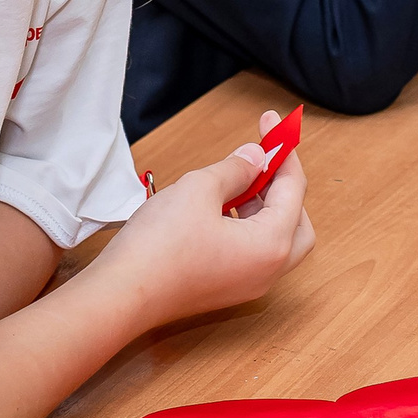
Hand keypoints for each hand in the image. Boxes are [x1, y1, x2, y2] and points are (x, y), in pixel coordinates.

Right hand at [91, 110, 314, 330]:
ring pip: (273, 238)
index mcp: (271, 246)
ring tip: (235, 177)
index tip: (273, 123)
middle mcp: (267, 271)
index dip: (282, 151)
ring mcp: (246, 284)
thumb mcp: (199, 189)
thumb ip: (235, 168)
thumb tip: (255, 157)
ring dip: (262, 204)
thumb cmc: (159, 247)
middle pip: (296, 220)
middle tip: (262, 157)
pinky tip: (219, 205)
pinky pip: (250, 251)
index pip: (293, 189)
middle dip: (283, 185)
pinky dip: (246, 224)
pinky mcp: (225, 288)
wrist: (122, 294)